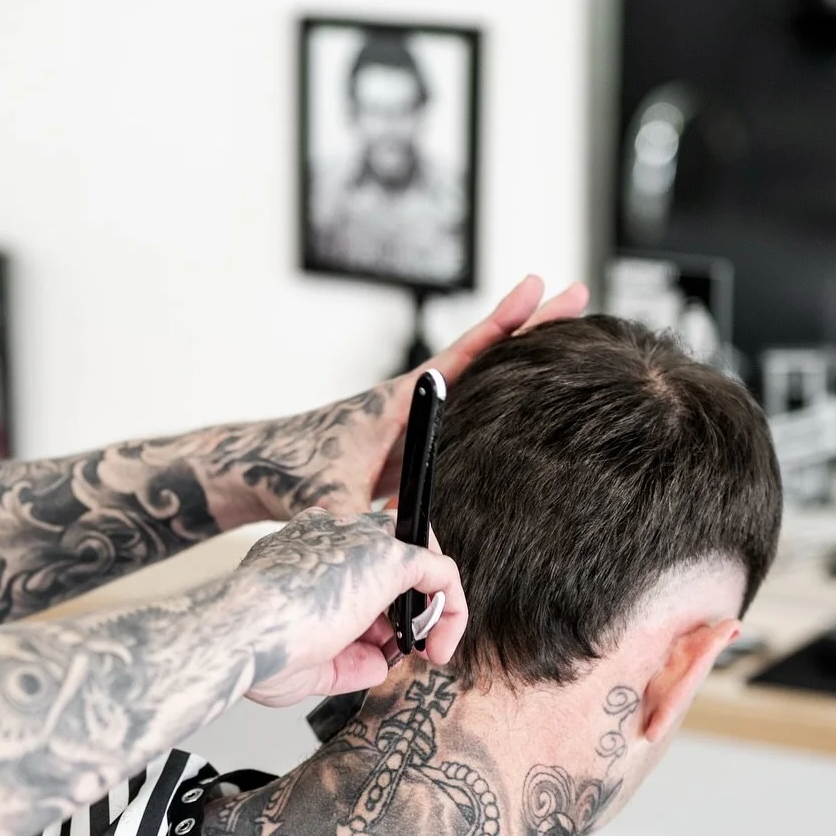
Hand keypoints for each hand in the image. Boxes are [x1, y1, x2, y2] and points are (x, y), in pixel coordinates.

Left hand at [211, 275, 588, 524]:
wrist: (256, 472)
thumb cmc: (286, 476)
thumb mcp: (328, 503)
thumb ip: (365, 525)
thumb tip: (414, 550)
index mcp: (399, 401)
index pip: (462, 355)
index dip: (502, 324)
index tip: (536, 285)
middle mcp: (413, 401)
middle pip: (485, 354)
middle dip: (533, 324)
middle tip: (579, 293)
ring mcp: (417, 421)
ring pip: (482, 381)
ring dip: (524, 360)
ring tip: (574, 336)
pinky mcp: (415, 444)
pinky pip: (471, 414)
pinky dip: (505, 401)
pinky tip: (533, 406)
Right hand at [235, 509, 466, 707]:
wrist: (241, 633)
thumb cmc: (256, 649)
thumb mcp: (306, 665)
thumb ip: (345, 661)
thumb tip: (379, 663)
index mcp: (298, 551)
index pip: (347, 564)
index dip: (367, 608)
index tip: (370, 643)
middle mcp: (328, 534)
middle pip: (383, 549)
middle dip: (399, 599)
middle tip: (403, 644)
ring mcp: (358, 539)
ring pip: (416, 551)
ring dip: (426, 602)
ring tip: (428, 647)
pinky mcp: (388, 555)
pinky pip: (440, 572)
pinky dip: (450, 609)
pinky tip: (439, 649)